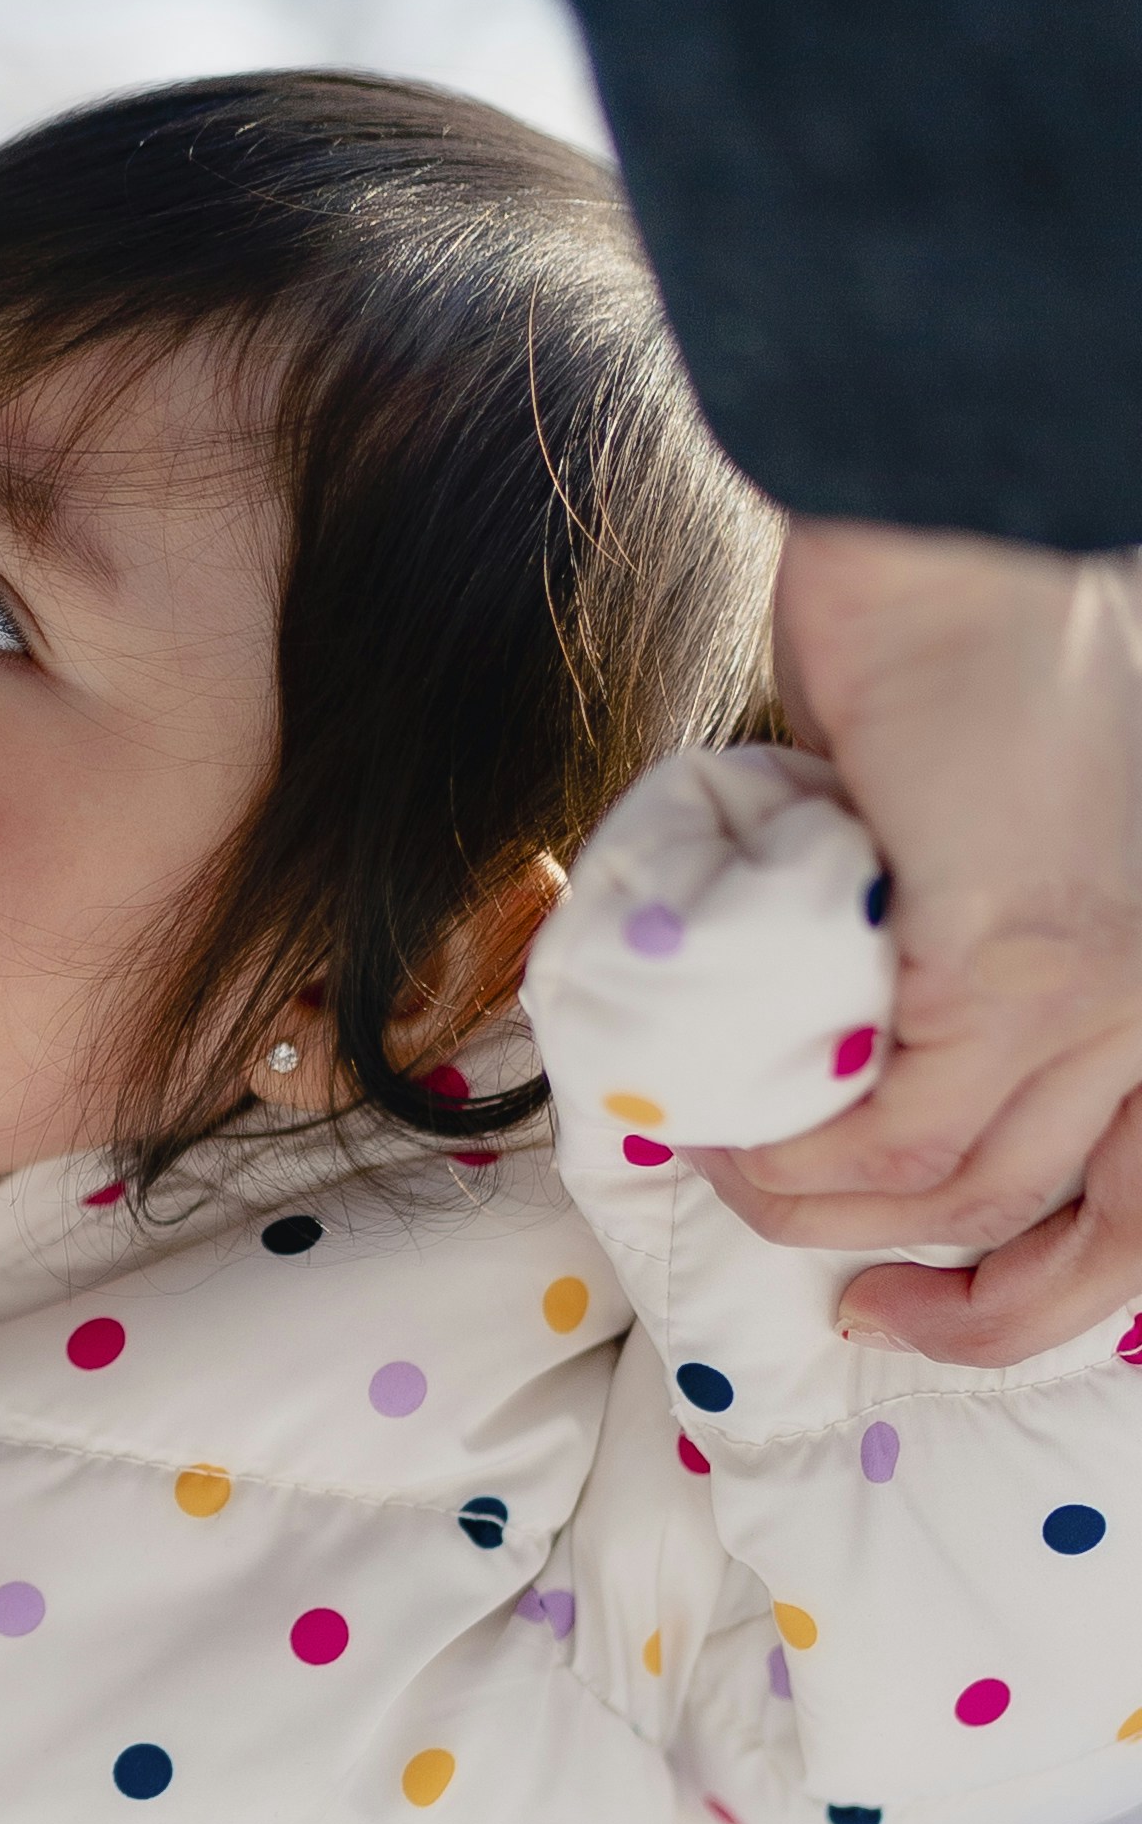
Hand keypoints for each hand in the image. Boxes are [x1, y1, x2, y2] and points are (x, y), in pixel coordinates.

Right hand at [694, 518, 1141, 1358]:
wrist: (951, 514)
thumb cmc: (968, 636)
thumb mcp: (997, 826)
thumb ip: (961, 943)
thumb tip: (855, 1049)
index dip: (1044, 1296)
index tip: (915, 1302)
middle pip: (1084, 1233)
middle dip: (953, 1309)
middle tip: (841, 1307)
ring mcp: (1111, 977)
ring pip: (957, 1192)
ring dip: (819, 1211)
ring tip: (726, 1167)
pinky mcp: (1013, 957)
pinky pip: (889, 1128)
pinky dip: (790, 1154)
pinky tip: (722, 1128)